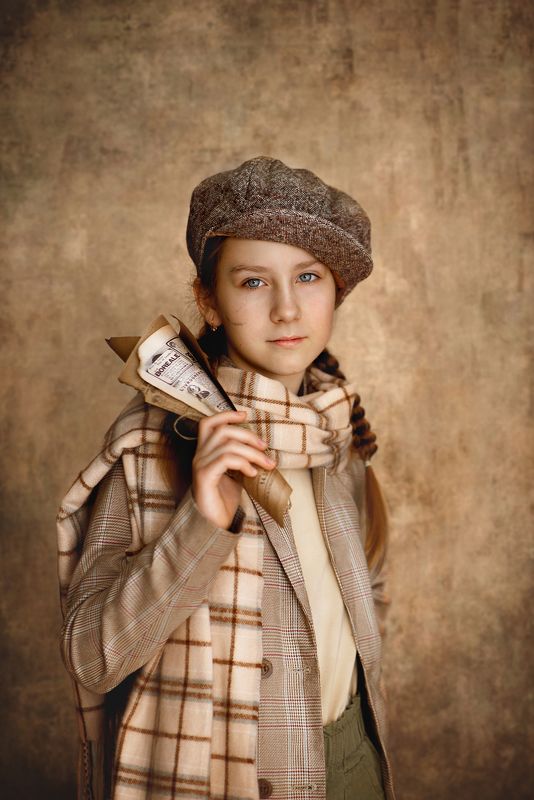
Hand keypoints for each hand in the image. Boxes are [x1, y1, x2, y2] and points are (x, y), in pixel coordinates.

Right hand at [191, 410, 275, 529]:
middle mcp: (199, 456)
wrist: (213, 525)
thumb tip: (262, 449)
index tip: (245, 415)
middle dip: (248, 435)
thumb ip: (242, 459)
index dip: (226, 415)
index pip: (208, 424)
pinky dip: (243, 463)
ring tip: (266, 464)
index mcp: (205, 452)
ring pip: (227, 445)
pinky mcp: (204, 477)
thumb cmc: (224, 500)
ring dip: (252, 453)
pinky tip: (252, 474)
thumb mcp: (236, 475)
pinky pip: (225, 460)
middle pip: (222, 430)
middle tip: (265, 447)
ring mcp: (200, 466)